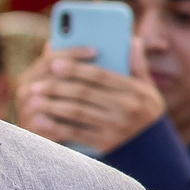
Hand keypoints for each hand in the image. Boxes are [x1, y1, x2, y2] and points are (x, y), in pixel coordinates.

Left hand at [18, 43, 164, 153]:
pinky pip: (76, 133)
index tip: (54, 64)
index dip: (76, 68)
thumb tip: (131, 40)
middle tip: (36, 84)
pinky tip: (41, 120)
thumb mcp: (148, 89)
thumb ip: (137, 65)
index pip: (100, 75)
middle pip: (84, 93)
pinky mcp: (105, 143)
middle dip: (57, 87)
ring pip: (77, 112)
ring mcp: (115, 127)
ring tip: (34, 100)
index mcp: (135, 90)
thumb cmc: (146, 112)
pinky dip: (57, 126)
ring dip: (52, 105)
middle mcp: (126, 107)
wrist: (155, 150)